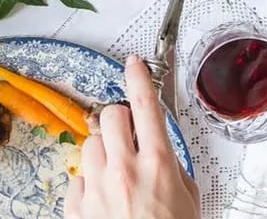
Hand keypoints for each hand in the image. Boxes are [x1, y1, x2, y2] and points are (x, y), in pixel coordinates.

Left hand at [65, 57, 198, 218]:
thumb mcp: (189, 202)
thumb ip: (174, 170)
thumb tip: (163, 153)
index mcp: (157, 164)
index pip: (145, 105)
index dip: (139, 77)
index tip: (134, 63)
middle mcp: (123, 170)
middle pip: (112, 115)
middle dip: (121, 119)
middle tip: (130, 132)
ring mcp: (96, 187)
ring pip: (91, 143)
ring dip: (104, 150)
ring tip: (118, 172)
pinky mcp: (77, 207)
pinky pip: (78, 177)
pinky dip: (89, 182)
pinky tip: (104, 198)